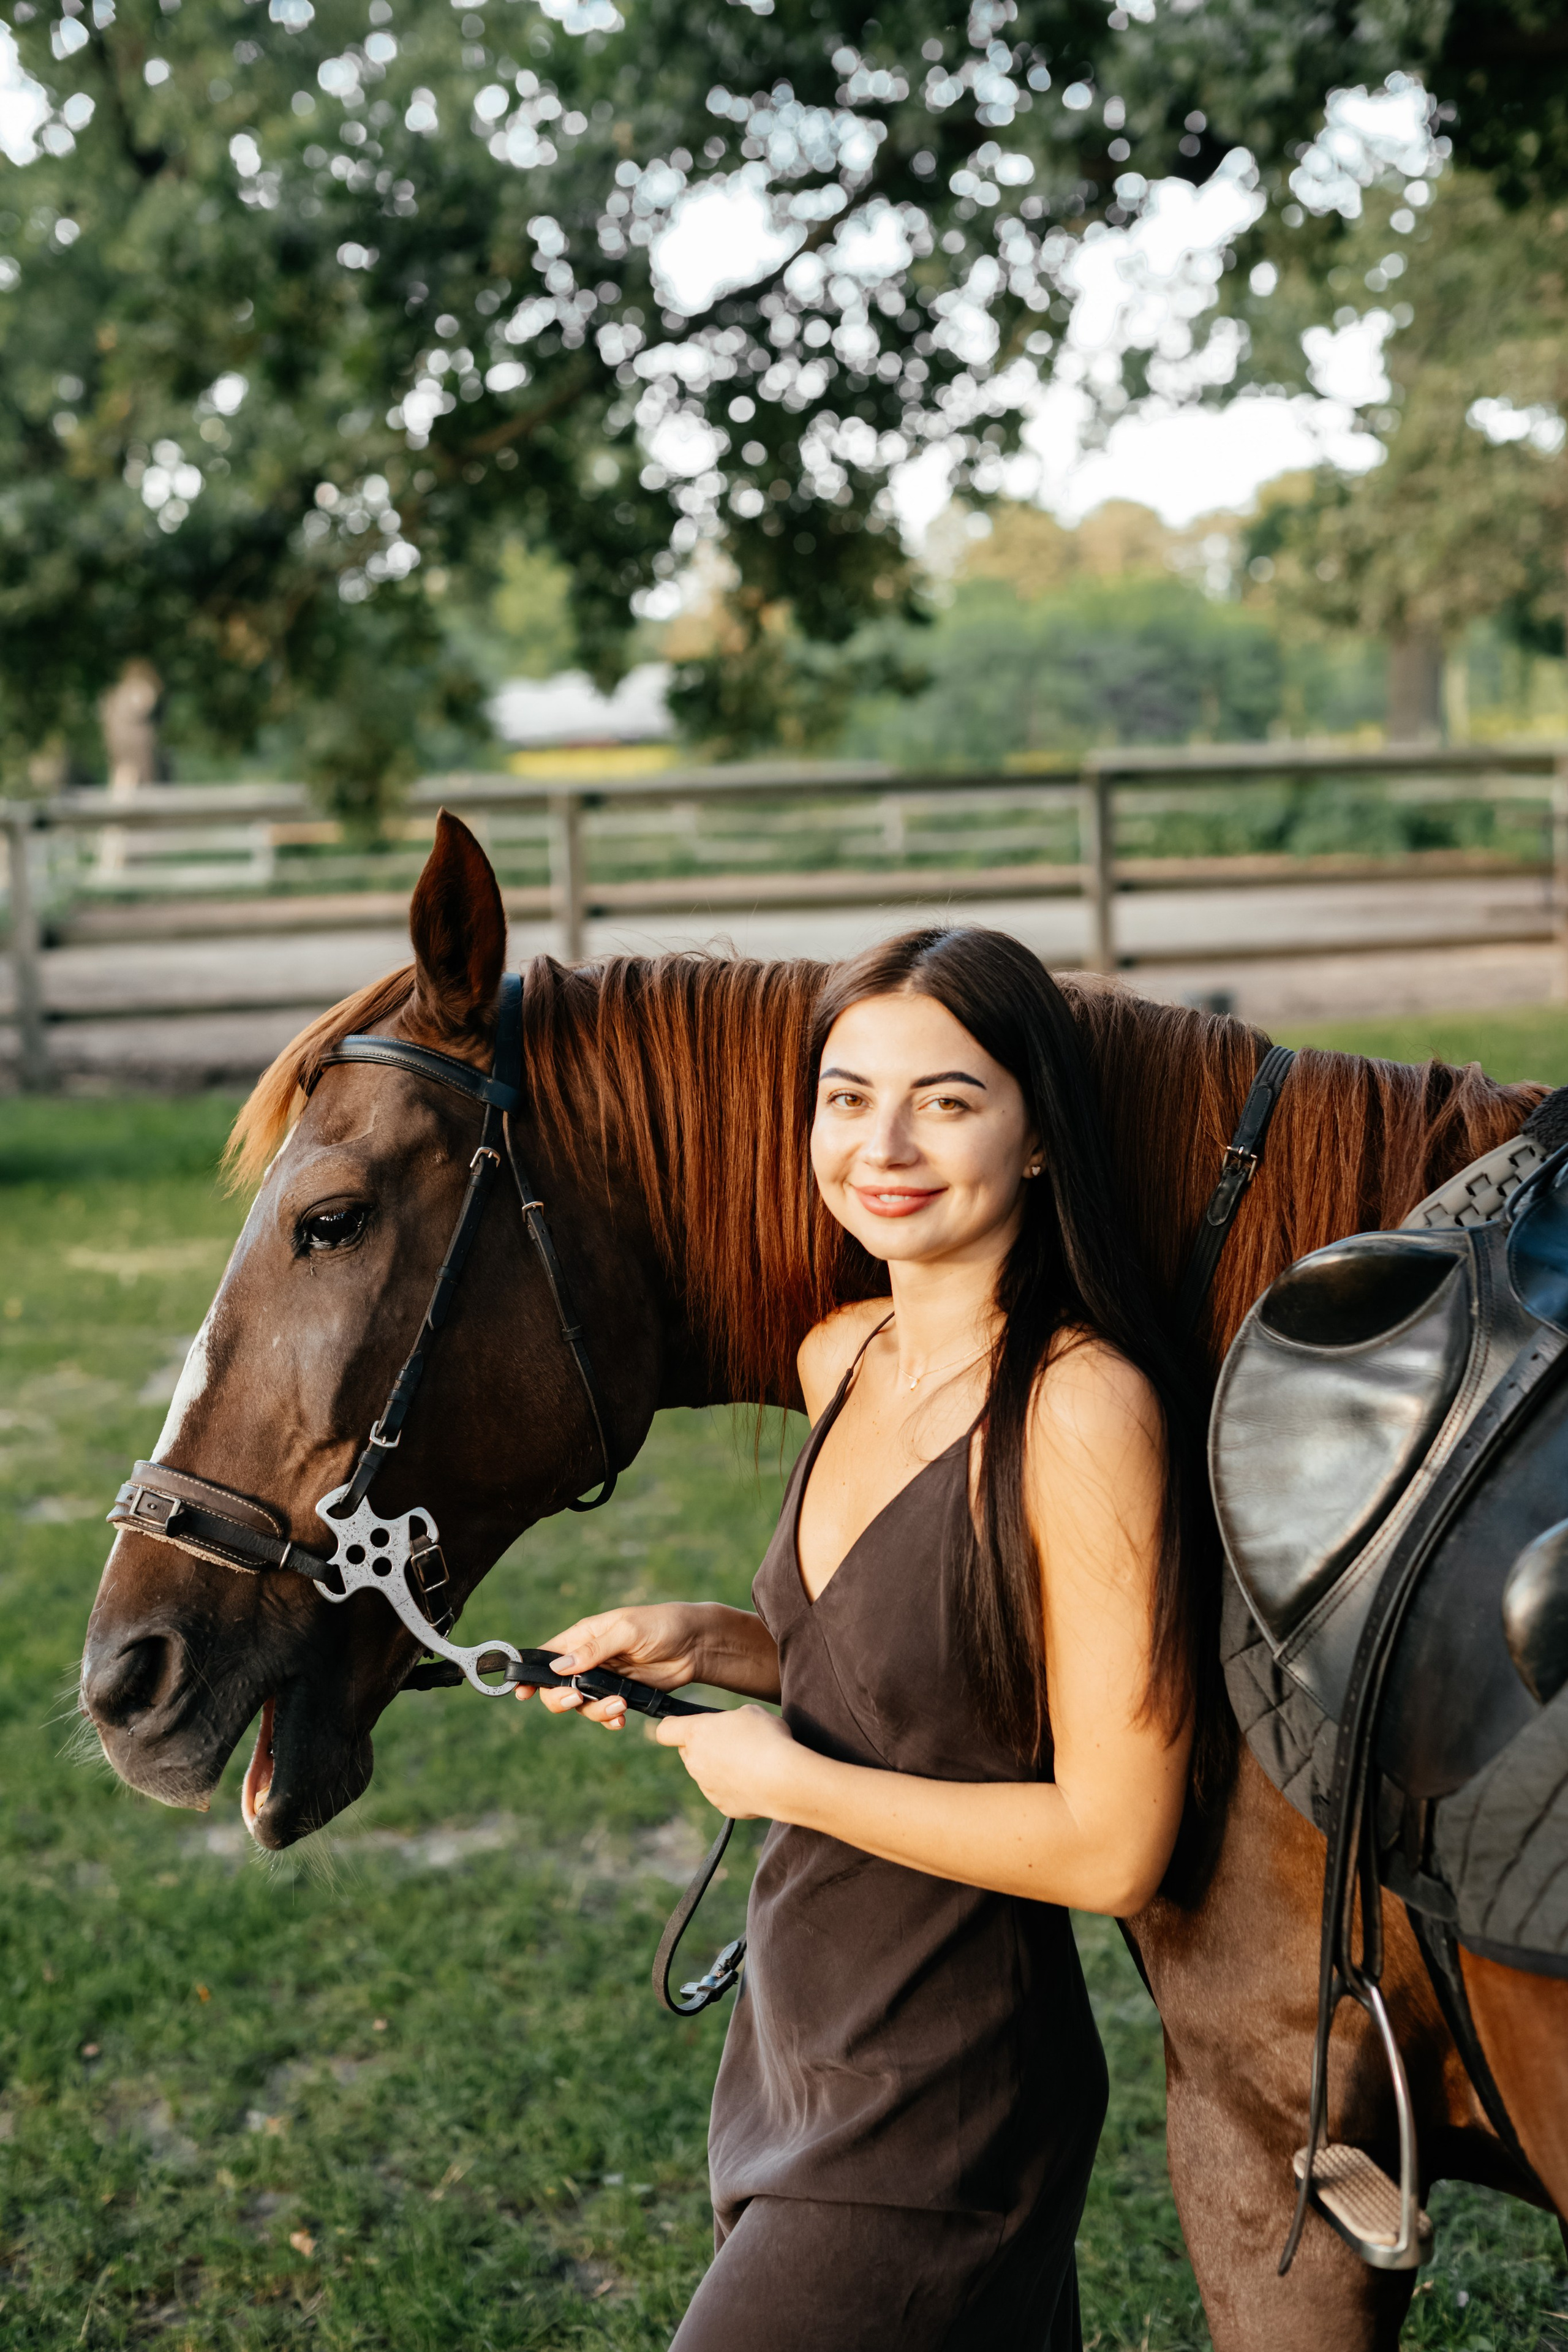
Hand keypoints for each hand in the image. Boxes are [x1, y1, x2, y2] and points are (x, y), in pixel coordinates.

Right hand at [513, 1603, 712, 1728]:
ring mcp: (605, 1679)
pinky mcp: (623, 1694)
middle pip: (557, 1687)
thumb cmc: (662, 1625)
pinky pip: (604, 1713)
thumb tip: (558, 1667)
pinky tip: (621, 1719)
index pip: (547, 1655)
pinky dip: (609, 1720)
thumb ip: (594, 1650)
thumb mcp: (627, 1630)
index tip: (521, 1691)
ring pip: (581, 1705)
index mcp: (584, 1636)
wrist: (697, 1644)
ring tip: (619, 1706)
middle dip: (562, 1698)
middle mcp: (590, 1660)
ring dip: (595, 1711)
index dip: (531, 1674)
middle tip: (577, 1698)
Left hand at [654, 1704, 799, 1820]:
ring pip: (704, 1773)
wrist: (784, 1779)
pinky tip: (754, 1780)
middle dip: (702, 1745)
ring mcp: (707, 1787)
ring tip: (749, 1761)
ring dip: (718, 1766)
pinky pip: (721, 1792)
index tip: (685, 1725)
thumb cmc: (767, 1738)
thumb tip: (731, 1728)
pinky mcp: (722, 1805)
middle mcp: (695, 1762)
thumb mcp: (750, 1712)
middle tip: (729, 1741)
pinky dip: (733, 1786)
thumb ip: (730, 1719)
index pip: (665, 1731)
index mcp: (697, 1734)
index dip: (673, 1726)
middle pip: (687, 1752)